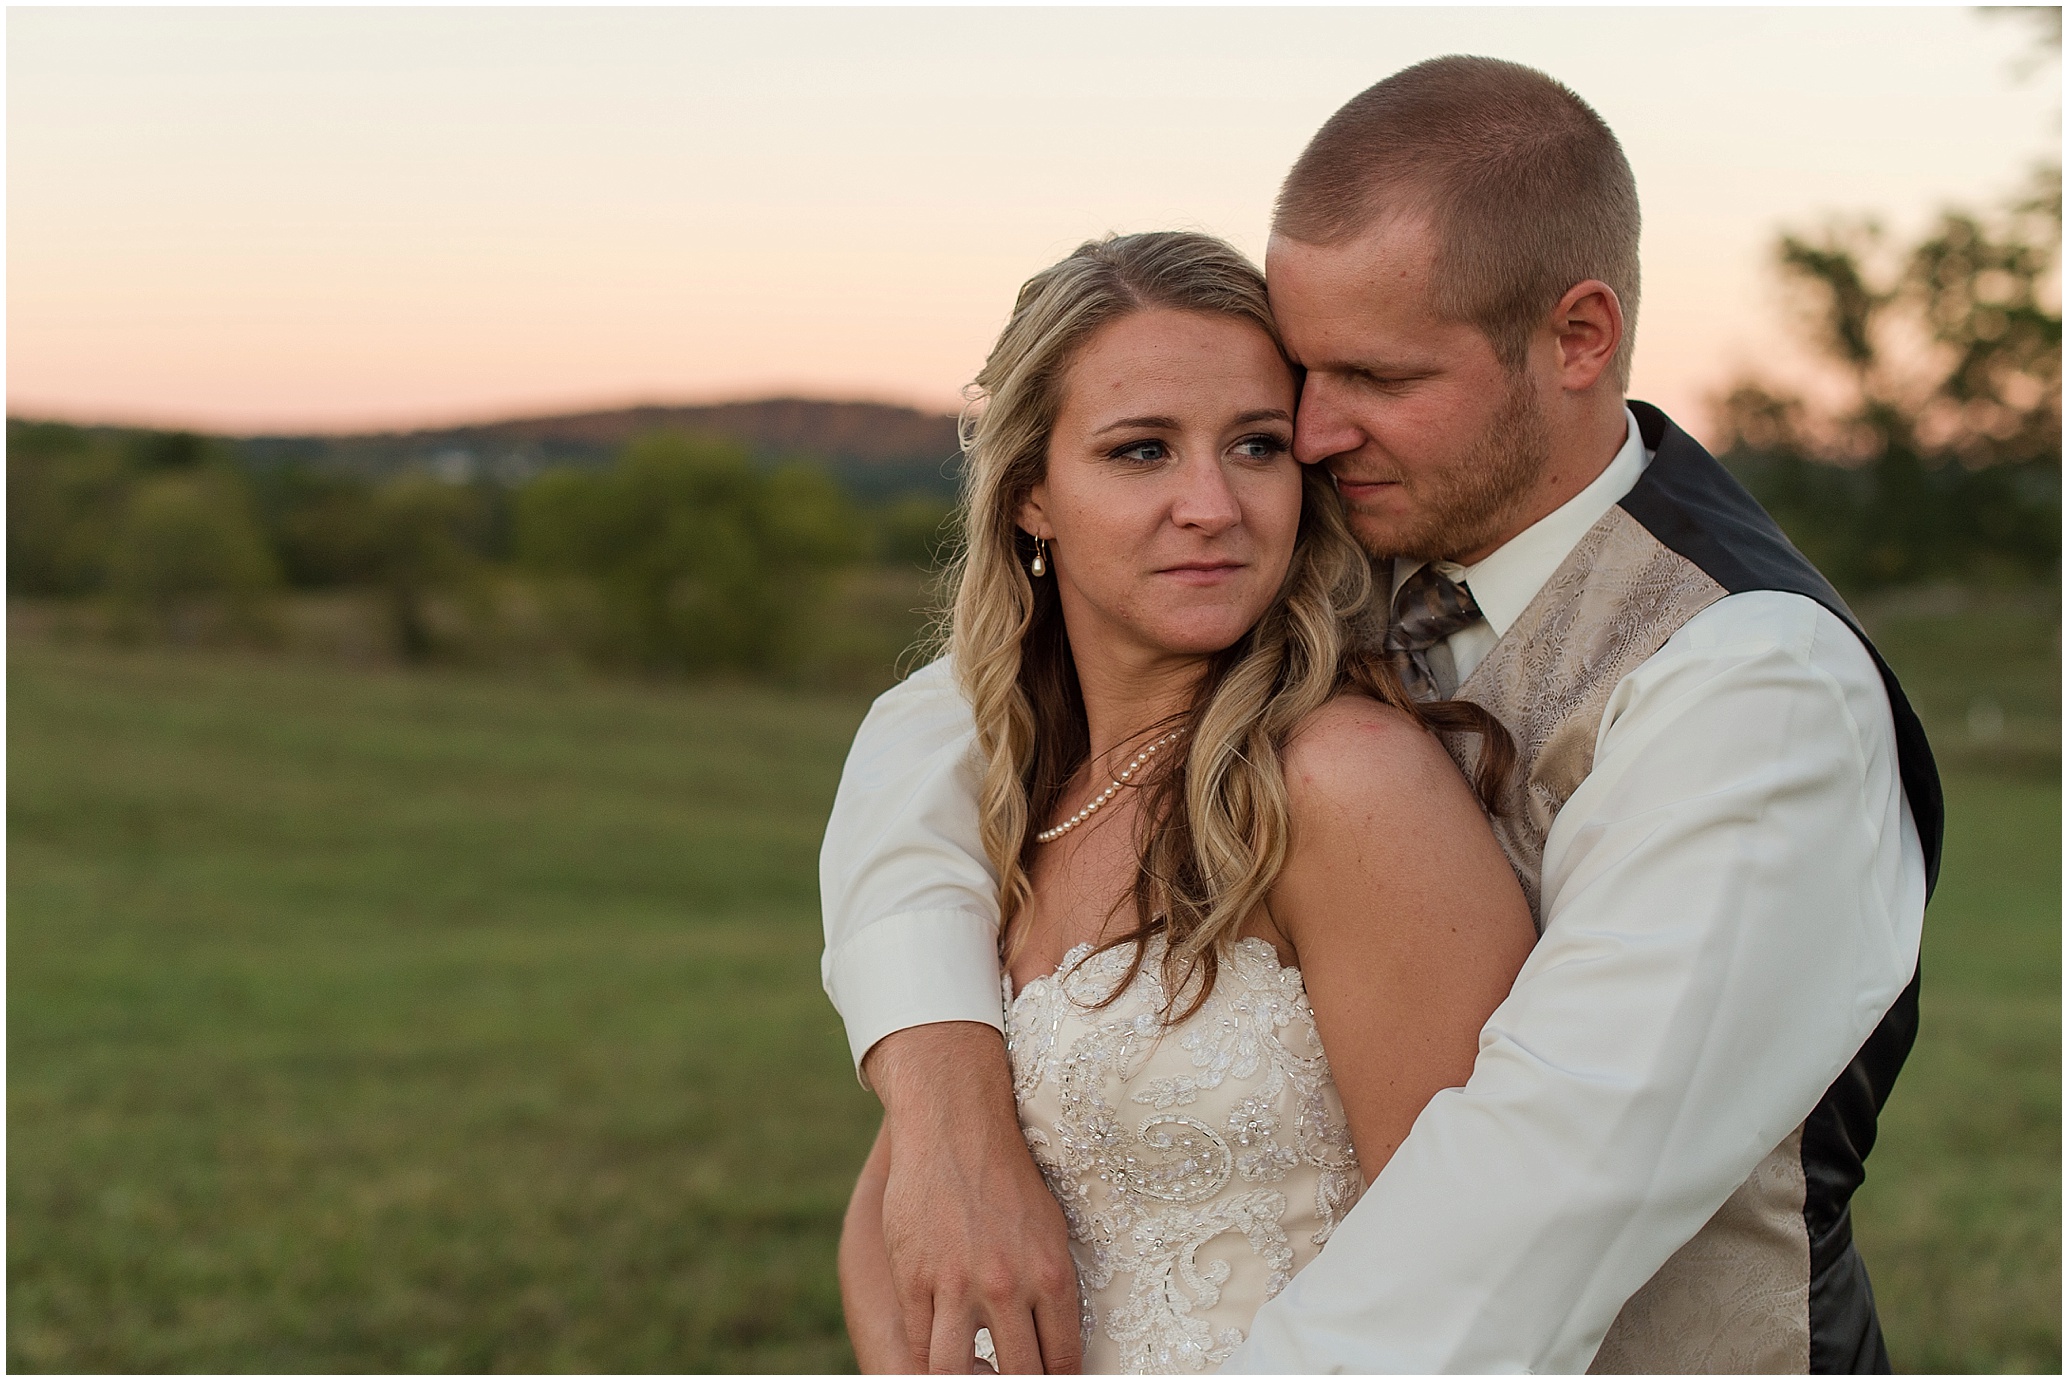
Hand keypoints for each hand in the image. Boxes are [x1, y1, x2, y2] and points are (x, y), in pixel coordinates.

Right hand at [866, 1022, 1082, 1373]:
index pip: (1060, 1365)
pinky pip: (920, 1341)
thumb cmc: (1011, 1178)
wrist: (957, 1125)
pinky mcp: (914, 1275)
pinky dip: (929, 1358)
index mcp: (1051, 1276)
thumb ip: (1053, 1292)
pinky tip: (941, 1356)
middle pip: (1016, 1377)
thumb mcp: (1051, 1232)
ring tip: (973, 1376)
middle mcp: (1007, 1286)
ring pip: (954, 1373)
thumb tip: (1058, 1348)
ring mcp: (956, 1284)